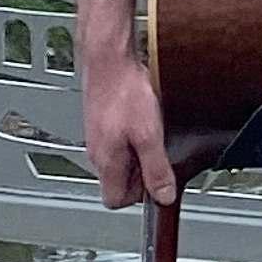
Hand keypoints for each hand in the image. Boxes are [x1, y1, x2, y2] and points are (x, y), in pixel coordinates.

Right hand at [81, 48, 176, 209]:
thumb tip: (164, 196)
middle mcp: (98, 153)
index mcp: (106, 161)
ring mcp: (99, 138)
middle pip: (119, 181)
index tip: (157, 182)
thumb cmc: (125, 92)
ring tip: (154, 134)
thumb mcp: (149, 134)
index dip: (139, 197)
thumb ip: (156, 168)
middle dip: (142, 174)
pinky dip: (135, 139)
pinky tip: (146, 122)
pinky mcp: (103, 124)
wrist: (109, 61)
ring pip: (121, 161)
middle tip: (160, 153)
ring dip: (140, 155)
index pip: (114, 200)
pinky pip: (120, 143)